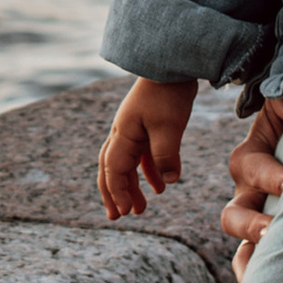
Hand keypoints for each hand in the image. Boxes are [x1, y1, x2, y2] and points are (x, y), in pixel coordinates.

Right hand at [98, 77, 195, 219]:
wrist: (171, 64)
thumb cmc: (167, 94)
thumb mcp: (168, 127)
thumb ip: (166, 156)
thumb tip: (168, 183)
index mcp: (123, 135)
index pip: (114, 170)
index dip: (118, 193)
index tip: (126, 213)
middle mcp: (122, 134)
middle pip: (111, 169)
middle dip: (113, 194)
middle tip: (118, 217)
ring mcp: (133, 130)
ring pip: (127, 164)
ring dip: (132, 187)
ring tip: (142, 209)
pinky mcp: (147, 126)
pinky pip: (142, 156)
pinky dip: (148, 172)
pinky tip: (161, 186)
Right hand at [220, 96, 282, 262]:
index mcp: (251, 160)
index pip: (253, 169)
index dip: (271, 177)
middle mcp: (246, 194)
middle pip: (234, 215)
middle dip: (254, 225)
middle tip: (274, 229)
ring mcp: (255, 219)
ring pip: (241, 244)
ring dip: (254, 255)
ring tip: (273, 267)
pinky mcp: (265, 240)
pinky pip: (249, 263)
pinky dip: (254, 276)